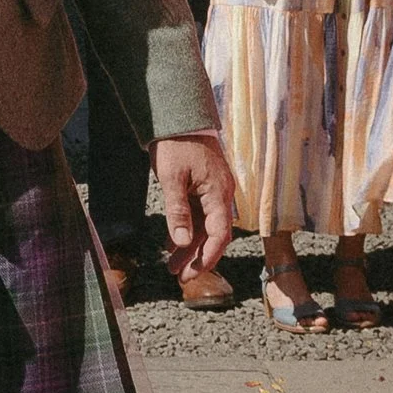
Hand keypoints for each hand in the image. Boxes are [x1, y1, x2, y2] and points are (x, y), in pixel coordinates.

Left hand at [153, 133, 235, 273]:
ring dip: (190, 246)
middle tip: (179, 277)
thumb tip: (182, 241)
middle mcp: (221, 194)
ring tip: (172, 266)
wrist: (177, 115)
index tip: (193, 273)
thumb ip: (178, 210)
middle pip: (213, 234)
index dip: (208, 257)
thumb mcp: (172, 177)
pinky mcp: (203, 187)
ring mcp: (213, 191)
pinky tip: (173, 244)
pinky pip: (199, 214)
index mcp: (219, 193)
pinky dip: (187, 229)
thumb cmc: (175, 143)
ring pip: (205, 226)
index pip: (220, 234)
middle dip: (197, 257)